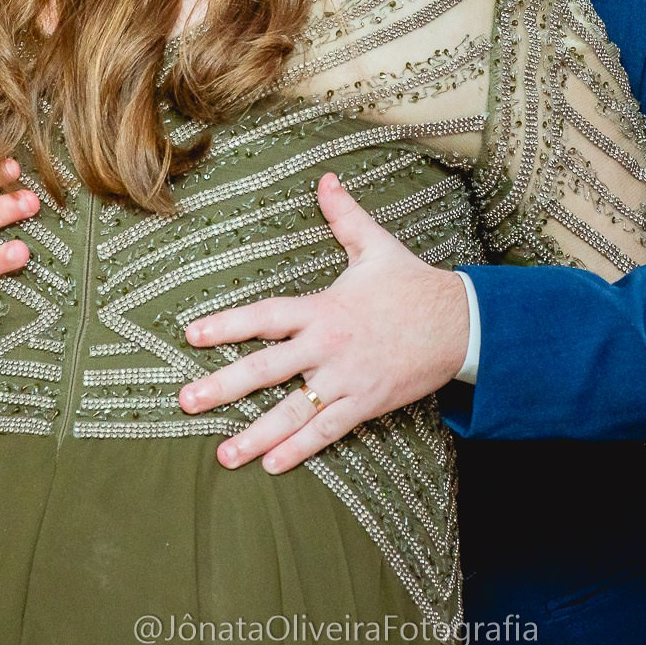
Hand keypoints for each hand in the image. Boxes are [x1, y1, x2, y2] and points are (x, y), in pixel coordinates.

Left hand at [178, 173, 467, 474]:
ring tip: (224, 454)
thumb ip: (343, 215)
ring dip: (256, 434)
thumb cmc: (412, 285)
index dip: (228, 324)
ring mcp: (346, 379)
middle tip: (185, 400)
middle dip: (223, 386)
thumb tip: (326, 179)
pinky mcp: (365, 403)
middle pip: (266, 369)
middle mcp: (328, 346)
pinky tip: (271, 465)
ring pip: (293, 411)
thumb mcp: (376, 245)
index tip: (192, 333)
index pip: (266, 316)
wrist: (460, 324)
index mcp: (323, 308)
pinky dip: (300, 450)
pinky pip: (327, 431)